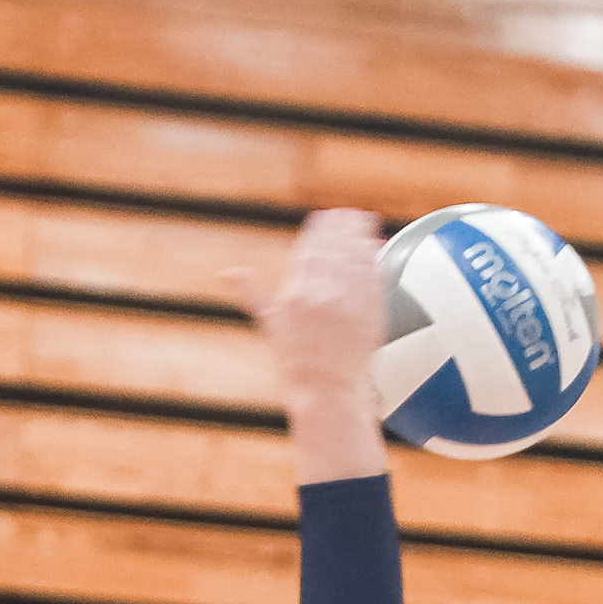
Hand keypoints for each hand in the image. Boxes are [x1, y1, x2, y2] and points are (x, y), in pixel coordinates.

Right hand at [228, 208, 387, 471]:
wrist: (325, 390)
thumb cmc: (296, 362)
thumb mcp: (270, 325)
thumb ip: (253, 293)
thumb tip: (227, 273)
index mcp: (297, 293)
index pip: (308, 250)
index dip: (317, 230)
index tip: (322, 217)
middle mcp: (322, 293)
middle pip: (334, 249)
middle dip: (341, 227)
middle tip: (347, 213)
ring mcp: (348, 301)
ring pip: (355, 257)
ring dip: (359, 235)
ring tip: (363, 220)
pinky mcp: (370, 310)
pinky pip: (372, 275)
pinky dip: (373, 257)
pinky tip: (376, 245)